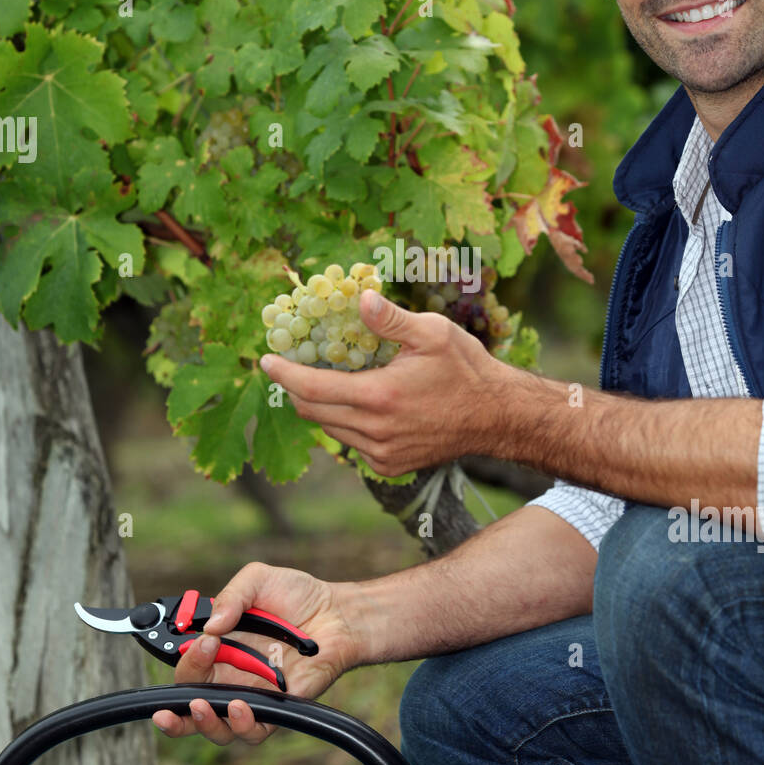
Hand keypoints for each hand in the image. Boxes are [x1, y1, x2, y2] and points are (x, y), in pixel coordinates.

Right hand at [151, 563, 357, 744]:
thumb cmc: (297, 596)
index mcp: (219, 649)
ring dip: (204, 723)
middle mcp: (231, 676)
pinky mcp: (279, 708)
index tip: (203, 642)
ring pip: (218, 727)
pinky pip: (255, 730)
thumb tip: (211, 625)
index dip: (187, 661)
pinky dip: (243, 725)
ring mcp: (254, 695)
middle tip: (175, 703)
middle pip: (192, 707)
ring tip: (202, 706)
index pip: (188, 667)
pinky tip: (239, 708)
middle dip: (175, 712)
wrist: (338, 612)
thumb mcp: (258, 580)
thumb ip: (231, 595)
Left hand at [259, 289, 509, 475]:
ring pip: (330, 428)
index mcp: (378, 397)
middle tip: (292, 365)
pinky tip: (362, 403)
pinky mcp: (389, 465)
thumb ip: (391, 319)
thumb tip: (361, 298)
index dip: (283, 374)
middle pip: (312, 411)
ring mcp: (381, 453)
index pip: (310, 389)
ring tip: (329, 380)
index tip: (266, 360)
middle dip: (296, 388)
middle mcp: (374, 431)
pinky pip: (351, 442)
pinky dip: (346, 422)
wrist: (497, 417)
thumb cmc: (466, 369)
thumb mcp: (432, 332)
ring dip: (322, 406)